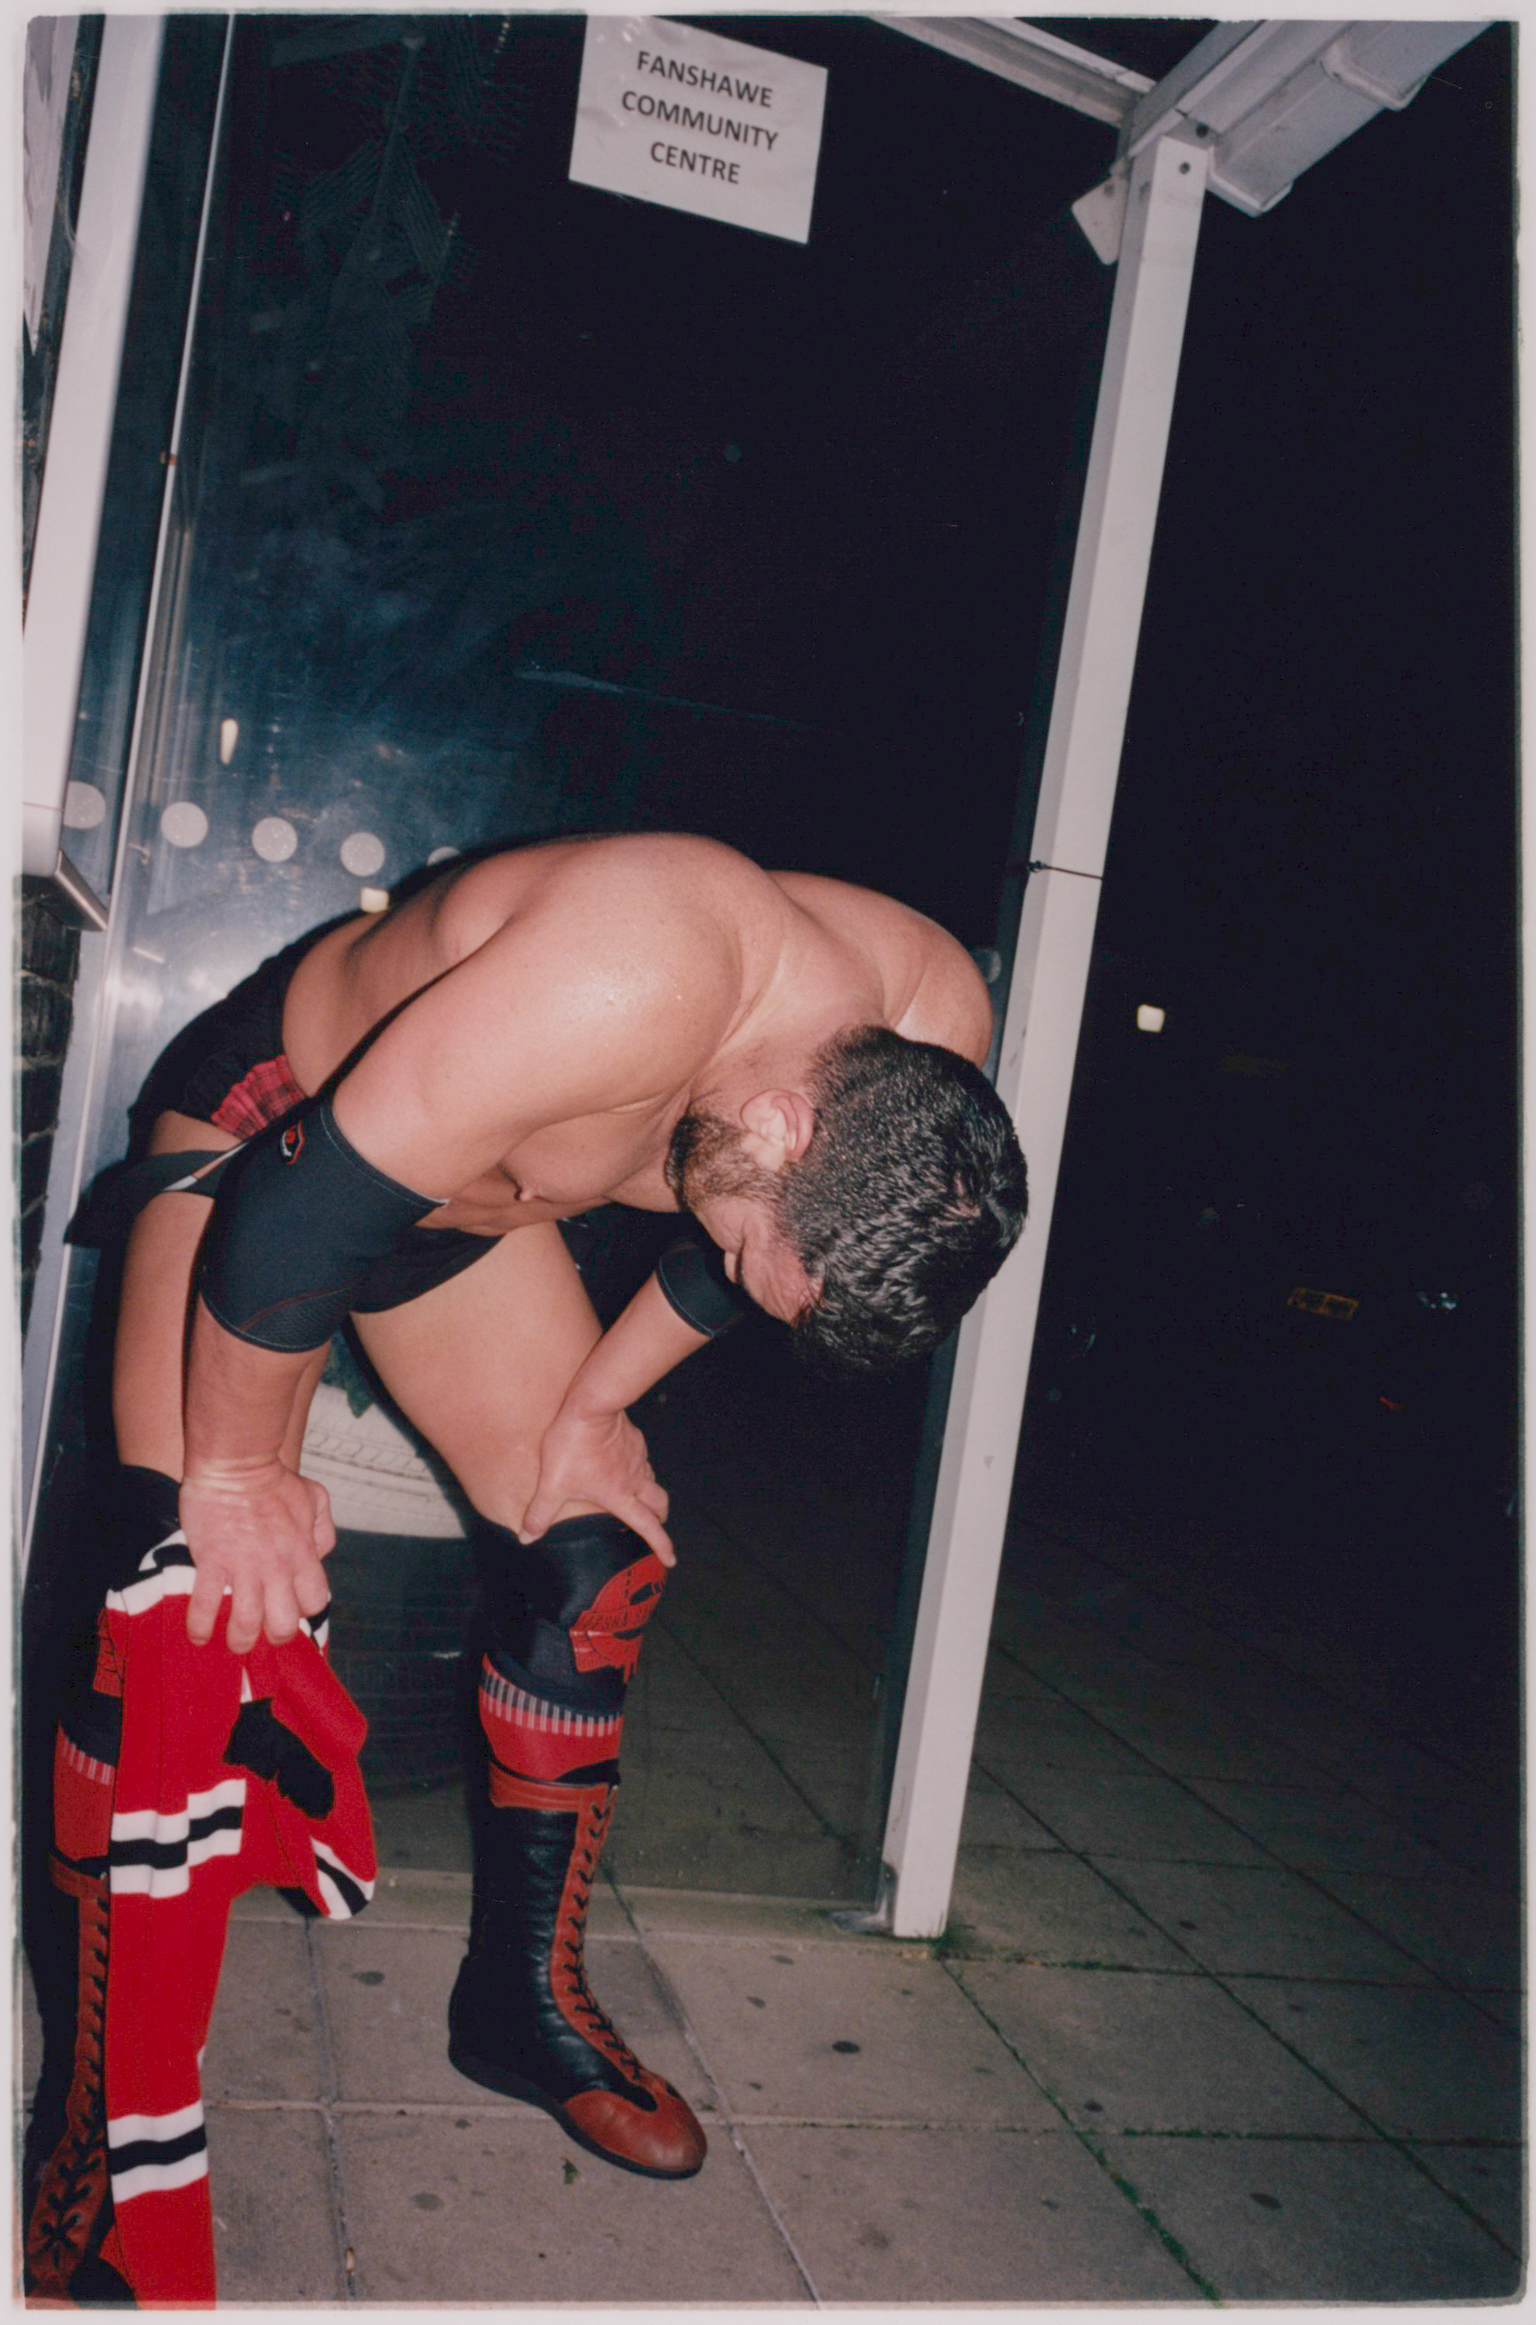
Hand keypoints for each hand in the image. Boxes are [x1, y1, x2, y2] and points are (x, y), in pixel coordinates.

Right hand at [180, 1462, 336, 1652]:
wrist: (237, 1464)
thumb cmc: (275, 1480)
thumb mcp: (315, 1498)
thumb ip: (323, 1529)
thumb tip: (320, 1554)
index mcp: (303, 1554)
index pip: (314, 1601)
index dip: (304, 1610)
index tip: (291, 1608)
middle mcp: (277, 1567)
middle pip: (284, 1623)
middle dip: (275, 1636)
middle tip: (264, 1633)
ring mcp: (244, 1567)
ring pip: (246, 1623)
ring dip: (241, 1641)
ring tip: (235, 1644)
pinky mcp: (212, 1562)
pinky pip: (205, 1605)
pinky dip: (201, 1627)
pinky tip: (200, 1636)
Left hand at [521, 1404, 673, 1565]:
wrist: (591, 1406)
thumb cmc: (573, 1446)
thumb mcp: (552, 1483)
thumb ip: (540, 1513)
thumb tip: (527, 1538)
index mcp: (619, 1496)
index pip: (647, 1526)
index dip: (661, 1545)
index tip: (671, 1560)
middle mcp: (634, 1480)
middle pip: (659, 1503)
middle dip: (660, 1517)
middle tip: (657, 1525)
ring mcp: (637, 1458)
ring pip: (652, 1480)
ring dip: (650, 1493)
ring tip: (640, 1497)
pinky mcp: (635, 1440)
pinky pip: (642, 1459)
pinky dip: (638, 1468)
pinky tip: (624, 1463)